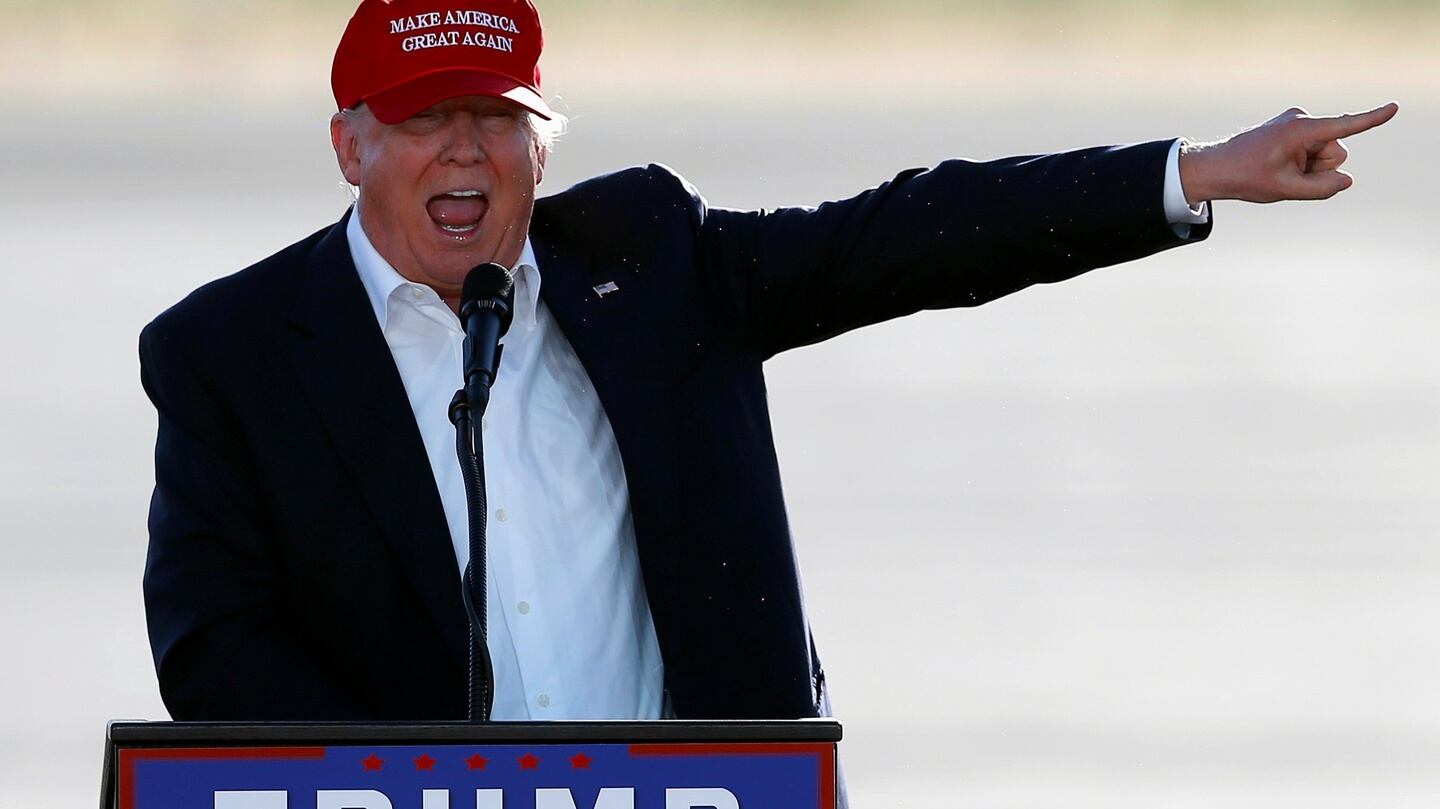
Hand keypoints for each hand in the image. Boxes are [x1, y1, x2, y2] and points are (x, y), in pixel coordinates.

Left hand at [1179, 102, 1398, 203]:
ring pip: (1326, 153)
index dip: (1371, 119)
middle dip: (1320, 168)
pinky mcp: (1295, 128)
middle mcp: (1302, 120)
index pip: (1344, 126)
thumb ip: (1321, 188)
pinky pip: (1314, 151)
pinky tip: (1279, 165)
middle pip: (1336, 152)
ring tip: (1280, 170)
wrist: (1217, 167)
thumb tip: (1346, 180)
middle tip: (1286, 175)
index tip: (1394, 107)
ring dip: (1310, 167)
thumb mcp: (1285, 189)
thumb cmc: (1247, 177)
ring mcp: (1299, 123)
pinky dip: (1303, 162)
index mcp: (1300, 130)